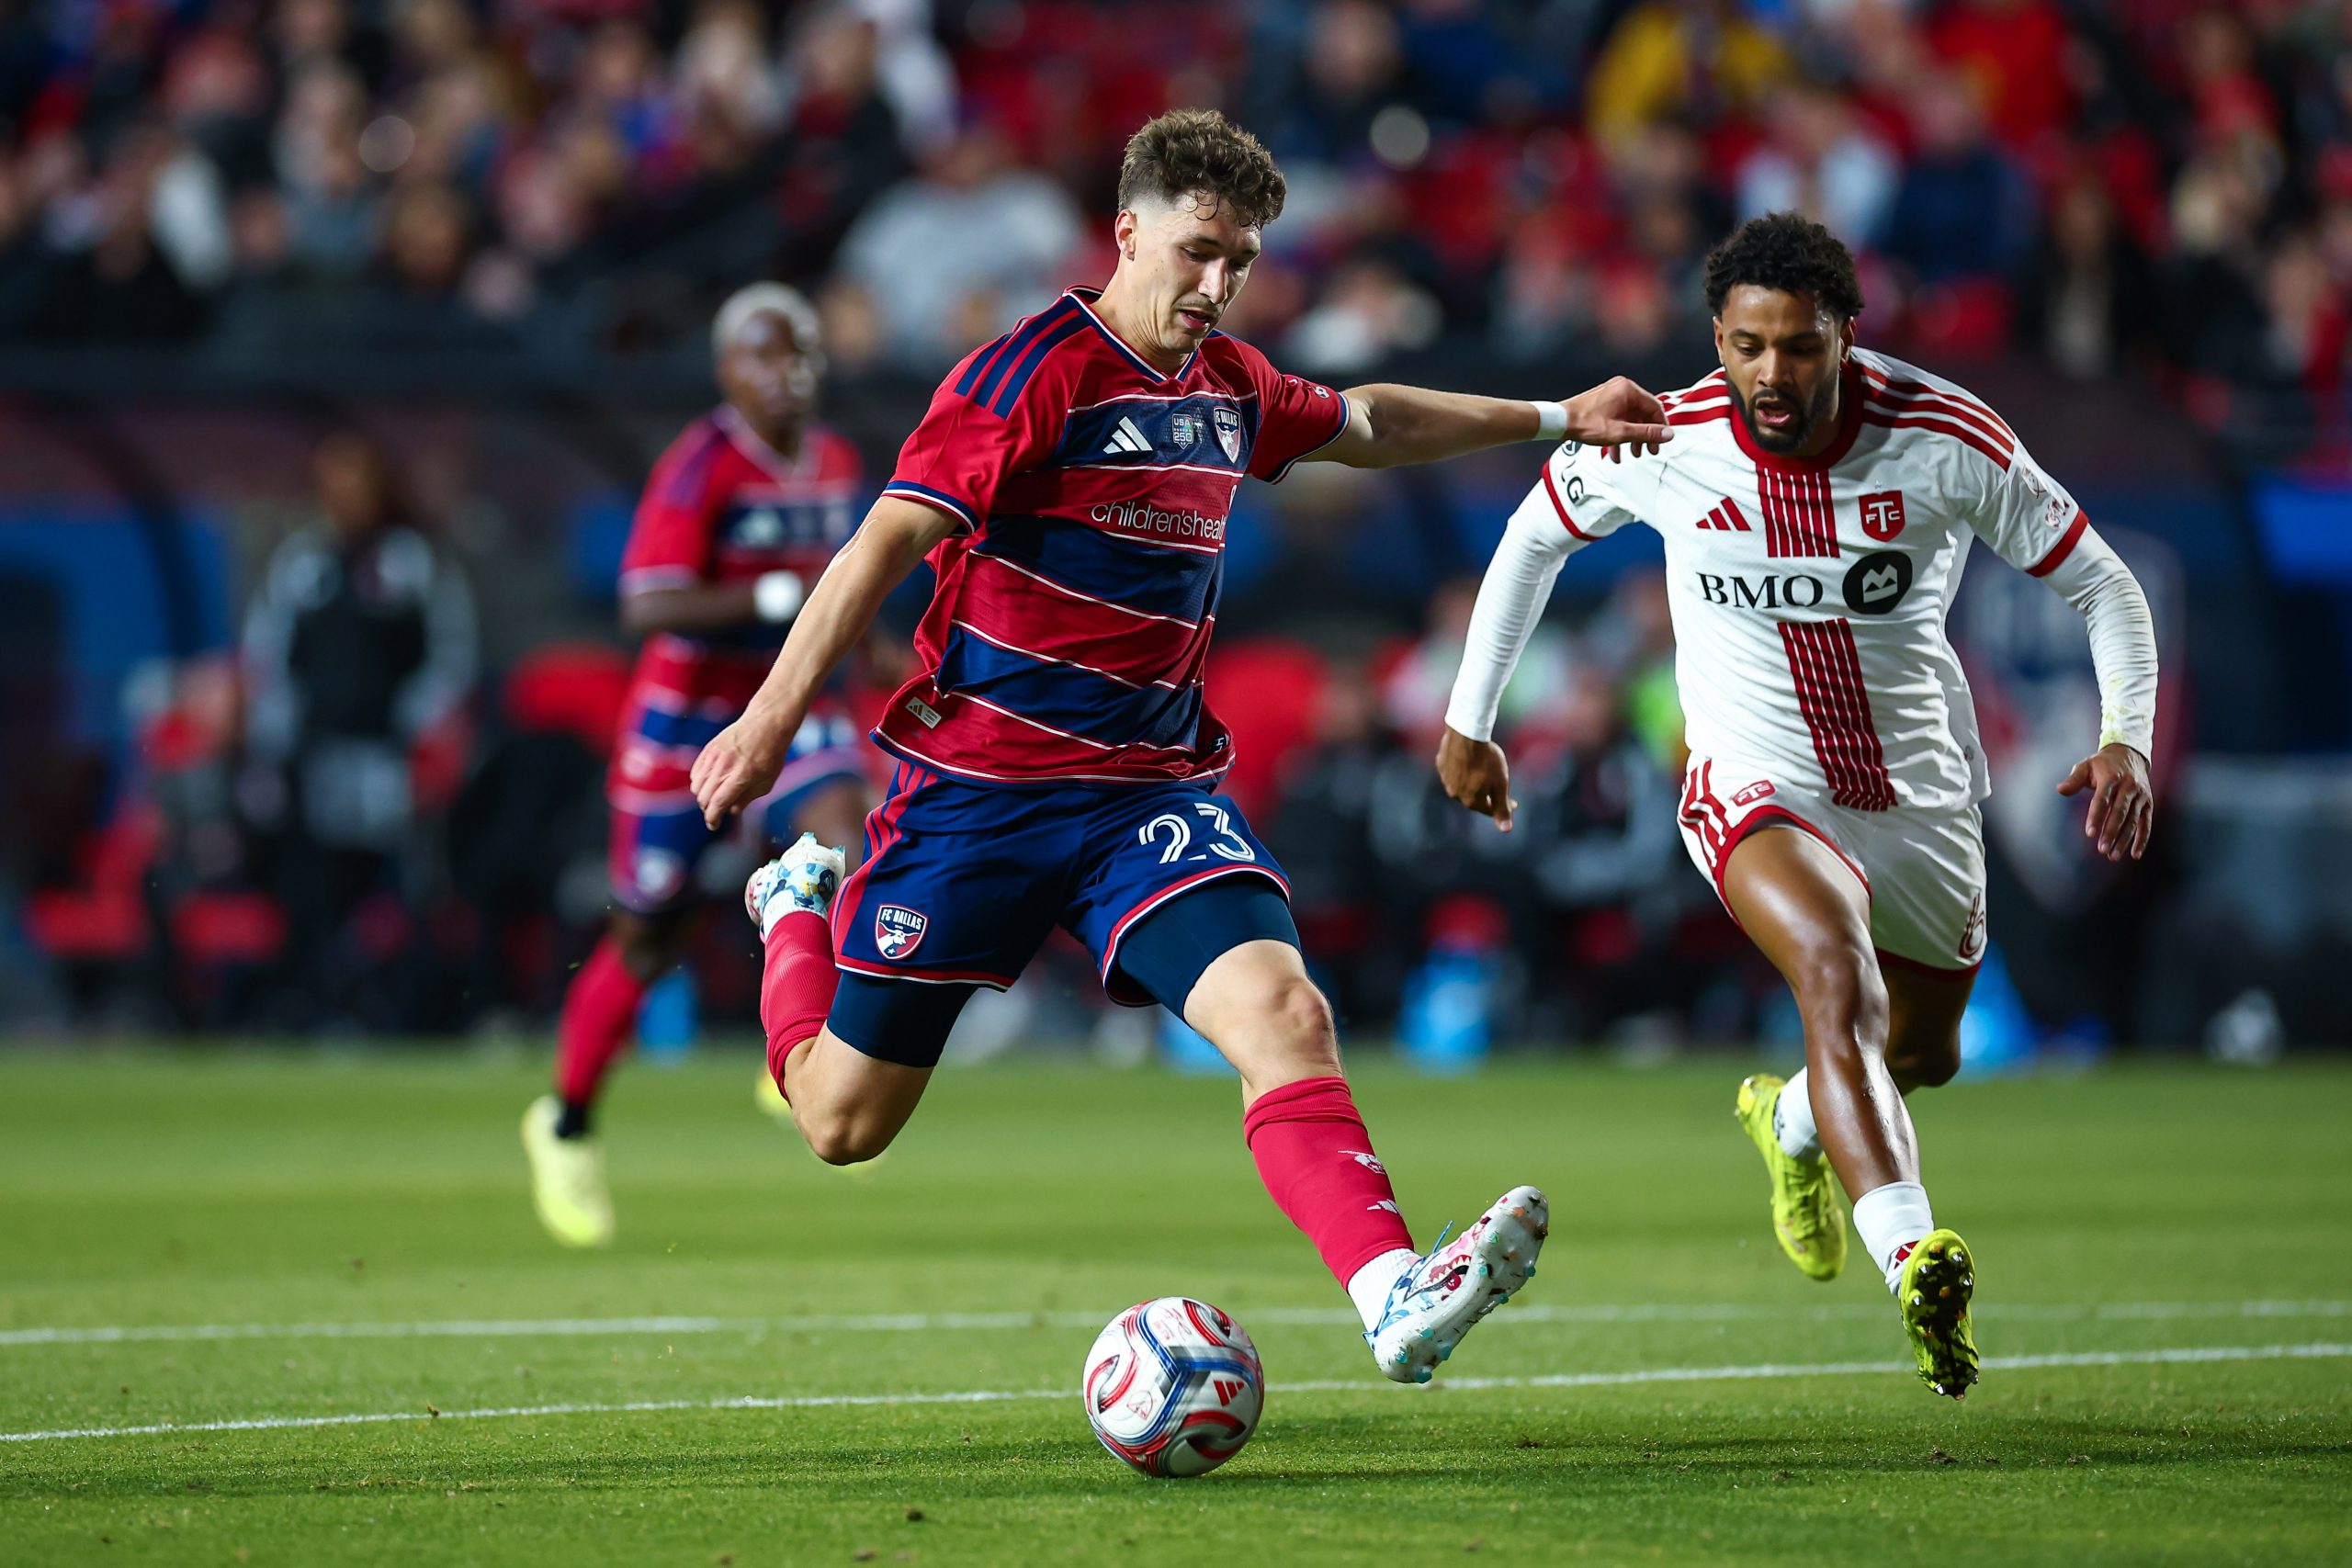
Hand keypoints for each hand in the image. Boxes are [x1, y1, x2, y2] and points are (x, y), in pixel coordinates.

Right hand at [690, 716, 788, 829]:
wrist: (766, 723)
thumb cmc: (771, 754)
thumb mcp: (767, 782)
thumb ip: (747, 798)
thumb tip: (730, 811)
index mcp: (741, 777)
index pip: (717, 804)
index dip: (712, 819)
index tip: (713, 825)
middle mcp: (724, 767)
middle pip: (704, 797)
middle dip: (708, 810)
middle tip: (716, 812)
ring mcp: (714, 756)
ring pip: (696, 786)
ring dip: (703, 796)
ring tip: (715, 797)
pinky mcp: (709, 748)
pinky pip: (695, 772)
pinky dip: (699, 782)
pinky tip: (711, 783)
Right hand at [1437, 725, 1517, 831]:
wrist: (1466, 734)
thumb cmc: (1486, 760)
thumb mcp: (1500, 784)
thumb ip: (1502, 807)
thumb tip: (1505, 830)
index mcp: (1469, 800)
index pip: (1488, 809)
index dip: (1502, 806)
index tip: (1515, 802)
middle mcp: (1454, 793)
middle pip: (1473, 798)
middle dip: (1486, 795)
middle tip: (1498, 787)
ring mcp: (1445, 778)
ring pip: (1462, 784)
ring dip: (1472, 782)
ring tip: (1482, 774)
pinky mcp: (1441, 763)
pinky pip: (1453, 771)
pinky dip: (1462, 770)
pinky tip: (1469, 762)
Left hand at [1562, 376, 1671, 455]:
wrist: (1558, 421)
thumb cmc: (1585, 424)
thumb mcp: (1620, 432)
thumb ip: (1646, 433)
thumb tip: (1668, 435)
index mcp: (1628, 390)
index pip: (1654, 407)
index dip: (1661, 426)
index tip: (1662, 442)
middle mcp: (1621, 388)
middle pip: (1642, 413)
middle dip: (1645, 435)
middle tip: (1650, 451)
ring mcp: (1611, 395)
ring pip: (1630, 418)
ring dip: (1633, 437)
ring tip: (1634, 454)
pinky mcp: (1603, 404)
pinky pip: (1618, 419)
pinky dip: (1619, 435)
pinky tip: (1616, 453)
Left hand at [2055, 743, 2153, 861]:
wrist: (2130, 754)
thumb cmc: (2102, 764)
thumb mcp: (2086, 765)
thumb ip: (2074, 779)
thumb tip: (2060, 790)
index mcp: (2112, 777)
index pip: (2103, 800)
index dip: (2096, 817)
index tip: (2089, 834)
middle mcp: (2129, 786)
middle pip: (2120, 812)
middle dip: (2111, 832)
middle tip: (2102, 849)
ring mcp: (2141, 795)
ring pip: (2133, 820)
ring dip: (2124, 839)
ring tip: (2112, 856)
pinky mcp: (2148, 803)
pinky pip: (2146, 823)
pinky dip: (2142, 839)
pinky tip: (2134, 855)